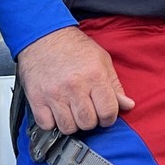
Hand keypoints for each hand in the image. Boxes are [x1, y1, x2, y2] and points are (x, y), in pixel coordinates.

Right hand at [16, 27, 133, 135]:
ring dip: (72, 123)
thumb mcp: (102, 60)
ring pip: (68, 128)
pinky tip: (56, 112)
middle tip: (88, 111)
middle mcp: (74, 86)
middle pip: (88, 123)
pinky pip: (47, 125)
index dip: (109, 118)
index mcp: (94, 76)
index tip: (105, 114)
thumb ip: (115, 85)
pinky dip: (52, 123)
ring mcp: (54, 94)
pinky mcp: (36, 98)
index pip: (108, 112)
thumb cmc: (74, 47)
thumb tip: (128, 105)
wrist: (44, 36)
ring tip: (72, 111)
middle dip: (91, 121)